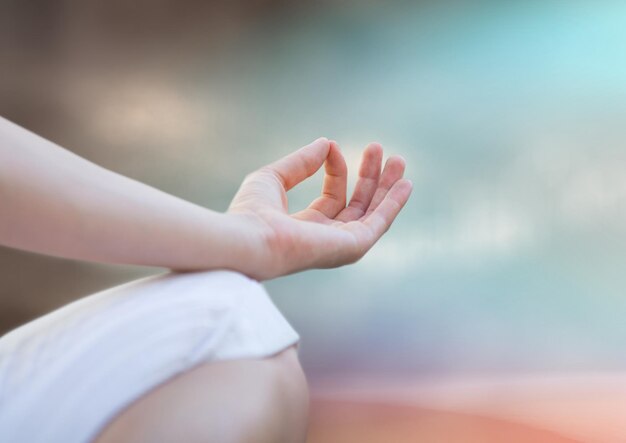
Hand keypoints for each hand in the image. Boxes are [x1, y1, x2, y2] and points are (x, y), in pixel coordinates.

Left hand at [227, 137, 411, 279]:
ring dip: (386, 186)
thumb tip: (327, 143)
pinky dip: (394, 203)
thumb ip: (301, 162)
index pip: (332, 195)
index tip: (333, 146)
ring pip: (372, 213)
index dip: (336, 169)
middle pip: (357, 205)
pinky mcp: (353, 246)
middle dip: (370, 177)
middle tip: (379, 149)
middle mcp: (327, 238)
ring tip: (399, 160)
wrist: (250, 238)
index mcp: (307, 226)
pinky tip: (405, 184)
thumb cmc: (252, 213)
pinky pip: (380, 223)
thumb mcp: (274, 177)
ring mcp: (341, 244)